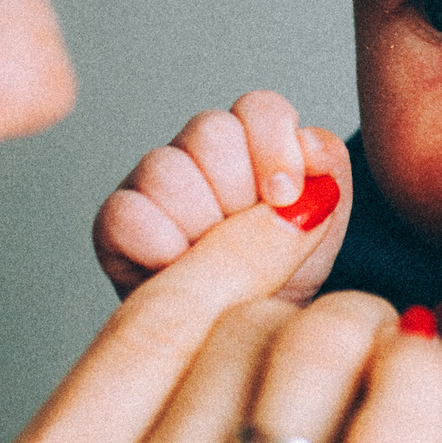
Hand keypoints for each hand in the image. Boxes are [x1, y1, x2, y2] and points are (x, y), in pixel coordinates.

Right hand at [0, 161, 441, 442]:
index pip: (146, 323)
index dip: (229, 256)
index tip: (274, 224)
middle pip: (248, 336)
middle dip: (305, 318)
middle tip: (338, 338)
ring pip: (328, 363)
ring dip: (369, 341)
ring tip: (387, 363)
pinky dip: (427, 384)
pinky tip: (430, 377)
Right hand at [95, 92, 346, 301]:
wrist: (250, 334)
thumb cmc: (283, 272)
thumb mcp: (323, 221)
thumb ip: (326, 168)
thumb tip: (307, 144)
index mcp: (251, 139)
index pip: (259, 108)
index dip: (275, 147)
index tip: (287, 196)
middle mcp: (197, 150)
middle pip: (211, 132)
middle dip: (240, 194)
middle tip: (251, 236)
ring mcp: (151, 182)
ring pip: (168, 170)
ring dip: (204, 227)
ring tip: (220, 258)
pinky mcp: (115, 222)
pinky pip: (130, 215)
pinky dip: (164, 248)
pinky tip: (185, 269)